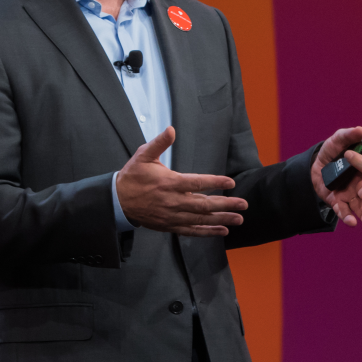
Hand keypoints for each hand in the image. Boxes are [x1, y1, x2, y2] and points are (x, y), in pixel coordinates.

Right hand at [117, 126, 248, 236]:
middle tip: (243, 204)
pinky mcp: (169, 226)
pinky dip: (207, 232)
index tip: (231, 182)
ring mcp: (172, 216)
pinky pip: (191, 231)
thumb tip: (171, 129)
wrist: (117, 201)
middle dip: (226, 205)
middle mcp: (173, 201)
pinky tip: (222, 231)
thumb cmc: (133, 176)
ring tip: (238, 219)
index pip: (196, 183)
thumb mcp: (143, 155)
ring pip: (200, 220)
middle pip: (203, 205)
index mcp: (169, 183)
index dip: (215, 182)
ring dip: (221, 220)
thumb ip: (159, 143)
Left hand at [311, 127, 361, 226]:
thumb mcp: (337, 140)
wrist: (315, 165)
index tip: (347, 155)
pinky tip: (350, 221)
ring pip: (360, 206)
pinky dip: (347, 216)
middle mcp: (360, 182)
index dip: (361, 162)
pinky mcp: (339, 202)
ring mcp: (350, 194)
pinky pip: (344, 211)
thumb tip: (361, 130)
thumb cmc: (332, 151)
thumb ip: (348, 135)